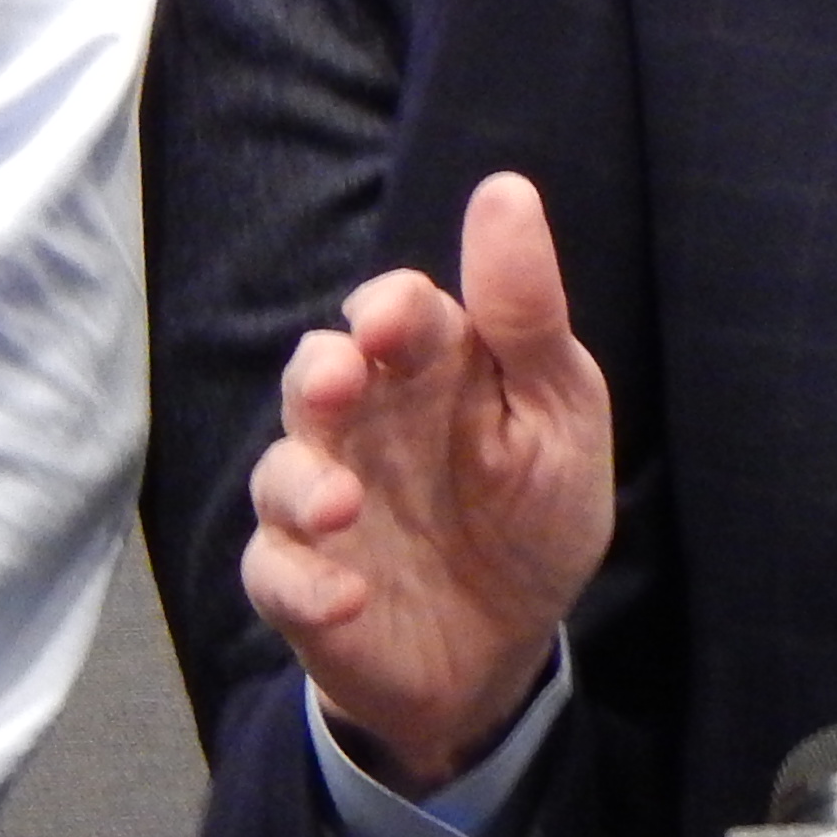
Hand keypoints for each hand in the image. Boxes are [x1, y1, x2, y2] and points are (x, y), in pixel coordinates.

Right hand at [243, 173, 616, 794]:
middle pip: (316, 374)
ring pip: (281, 472)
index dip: (390, 308)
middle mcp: (367, 427)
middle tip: (339, 384)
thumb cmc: (536, 513)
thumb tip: (504, 190)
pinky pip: (277, 574)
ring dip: (304, 485)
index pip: (397, 311)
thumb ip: (527, 314)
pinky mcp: (303, 584)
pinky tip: (351, 595)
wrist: (508, 646)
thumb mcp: (559, 413)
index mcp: (435, 374)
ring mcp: (327, 505)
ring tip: (345, 506)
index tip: (396, 319)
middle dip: (320, 374)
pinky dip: (307, 585)